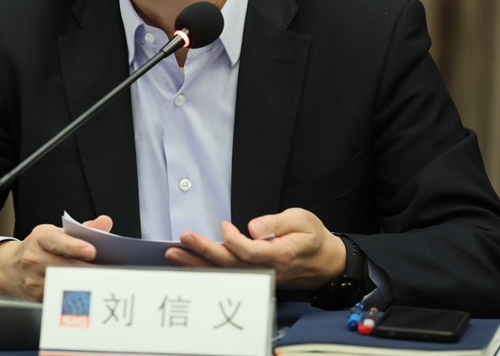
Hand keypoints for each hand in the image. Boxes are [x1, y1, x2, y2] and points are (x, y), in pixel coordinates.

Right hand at [0, 215, 112, 300]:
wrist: (9, 268)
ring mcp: (34, 280)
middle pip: (65, 266)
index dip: (74, 246)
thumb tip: (105, 223)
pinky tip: (90, 295)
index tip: (92, 251)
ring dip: (85, 285)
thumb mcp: (56, 233)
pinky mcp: (37, 298)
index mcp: (40, 238)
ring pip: (64, 285)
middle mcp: (34, 258)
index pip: (57, 240)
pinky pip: (61, 298)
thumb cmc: (39, 248)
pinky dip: (77, 297)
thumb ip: (83, 229)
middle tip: (111, 272)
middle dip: (89, 270)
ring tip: (104, 284)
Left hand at [165, 208, 345, 290]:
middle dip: (203, 252)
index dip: (233, 240)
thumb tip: (253, 227)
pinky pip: (226, 277)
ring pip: (224, 274)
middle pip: (230, 265)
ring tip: (173, 253)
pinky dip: (204, 270)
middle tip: (182, 240)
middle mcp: (266, 271)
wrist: (326, 263)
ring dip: (197, 264)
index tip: (224, 224)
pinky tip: (186, 263)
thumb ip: (276, 223)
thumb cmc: (313, 237)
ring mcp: (258, 277)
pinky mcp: (252, 278)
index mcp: (279, 255)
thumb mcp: (302, 220)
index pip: (249, 252)